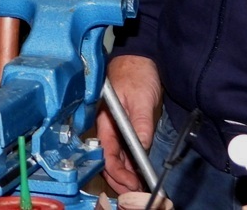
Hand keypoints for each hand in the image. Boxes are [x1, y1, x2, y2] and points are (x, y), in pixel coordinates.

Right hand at [95, 55, 162, 193]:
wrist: (139, 56)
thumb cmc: (136, 71)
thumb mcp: (141, 97)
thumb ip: (140, 122)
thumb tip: (141, 144)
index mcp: (104, 118)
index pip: (107, 152)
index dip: (118, 171)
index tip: (132, 183)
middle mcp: (106, 124)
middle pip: (106, 158)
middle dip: (118, 177)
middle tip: (134, 190)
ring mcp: (114, 125)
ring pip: (113, 155)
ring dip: (123, 171)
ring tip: (137, 183)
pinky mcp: (122, 124)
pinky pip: (121, 147)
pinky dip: (127, 161)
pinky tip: (136, 169)